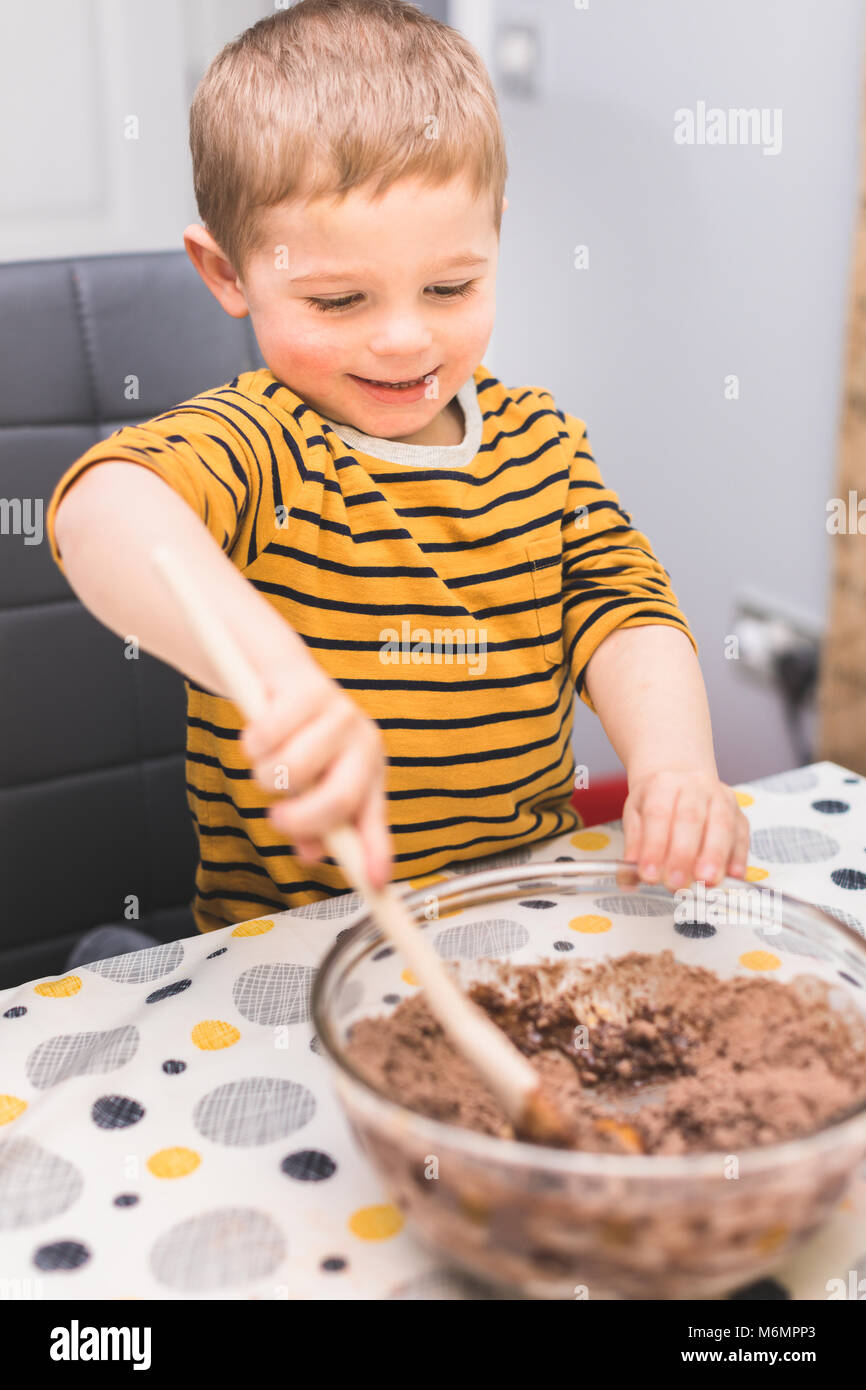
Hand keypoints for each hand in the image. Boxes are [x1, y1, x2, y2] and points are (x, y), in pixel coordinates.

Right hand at [240, 655, 392, 889]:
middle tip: (277, 818)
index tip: (375, 884)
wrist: (278, 674)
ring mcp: (341, 713)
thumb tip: (311, 855)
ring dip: (264, 775)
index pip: (375, 819)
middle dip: (300, 819)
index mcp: (368, 772)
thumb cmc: (298, 736)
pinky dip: (251, 743)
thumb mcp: (309, 785)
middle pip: (338, 799)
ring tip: (266, 761)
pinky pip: (265, 736)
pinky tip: (258, 731)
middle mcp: (363, 743)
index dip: (377, 854)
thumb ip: (315, 825)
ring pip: (292, 770)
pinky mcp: (309, 688)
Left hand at [621, 768, 749, 890]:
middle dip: (683, 855)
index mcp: (663, 784)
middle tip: (676, 884)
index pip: (657, 814)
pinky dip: (738, 857)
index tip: (649, 875)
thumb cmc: (656, 800)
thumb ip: (634, 844)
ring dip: (715, 857)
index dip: (654, 847)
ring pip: (722, 825)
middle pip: (691, 818)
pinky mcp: (740, 815)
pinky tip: (732, 876)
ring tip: (706, 882)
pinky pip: (742, 836)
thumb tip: (629, 875)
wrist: (682, 779)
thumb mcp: (635, 814)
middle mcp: (695, 786)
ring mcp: (722, 798)